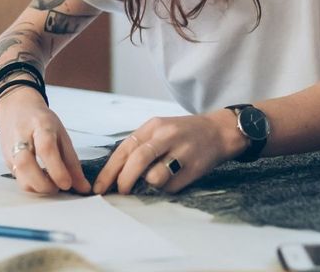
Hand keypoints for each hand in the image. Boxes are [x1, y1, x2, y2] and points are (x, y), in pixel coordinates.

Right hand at [0, 86, 91, 194]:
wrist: (15, 109)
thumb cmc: (41, 121)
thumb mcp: (61, 135)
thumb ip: (72, 162)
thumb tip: (83, 187)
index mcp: (40, 125)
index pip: (46, 148)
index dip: (57, 169)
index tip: (67, 184)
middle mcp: (21, 136)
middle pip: (26, 164)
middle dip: (44, 183)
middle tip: (59, 187)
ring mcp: (11, 148)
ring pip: (18, 174)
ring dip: (37, 187)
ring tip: (51, 185)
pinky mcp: (6, 160)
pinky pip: (18, 178)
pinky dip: (31, 185)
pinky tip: (41, 182)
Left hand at [91, 111, 246, 194]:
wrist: (219, 131)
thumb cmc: (183, 134)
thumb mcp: (159, 130)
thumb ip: (140, 147)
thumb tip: (116, 175)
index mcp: (153, 126)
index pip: (124, 149)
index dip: (109, 171)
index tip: (100, 187)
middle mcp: (166, 136)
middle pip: (137, 160)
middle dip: (124, 181)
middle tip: (120, 192)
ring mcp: (182, 151)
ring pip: (155, 177)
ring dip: (148, 185)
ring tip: (153, 181)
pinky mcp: (194, 168)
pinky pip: (171, 187)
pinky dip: (166, 189)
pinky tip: (172, 180)